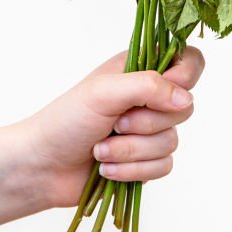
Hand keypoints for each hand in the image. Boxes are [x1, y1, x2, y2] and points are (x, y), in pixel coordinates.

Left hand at [19, 48, 203, 207]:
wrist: (42, 166)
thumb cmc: (65, 120)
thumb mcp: (105, 92)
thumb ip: (148, 86)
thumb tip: (185, 99)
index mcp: (140, 70)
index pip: (188, 61)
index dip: (185, 77)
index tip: (163, 92)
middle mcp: (149, 98)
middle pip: (184, 108)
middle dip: (147, 123)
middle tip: (115, 124)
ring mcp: (149, 131)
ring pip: (172, 142)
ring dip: (132, 151)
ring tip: (101, 150)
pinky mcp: (146, 161)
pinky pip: (163, 167)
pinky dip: (132, 170)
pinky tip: (107, 169)